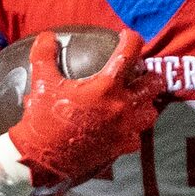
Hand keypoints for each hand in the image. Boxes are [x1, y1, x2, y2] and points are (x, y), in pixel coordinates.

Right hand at [4, 29, 166, 190]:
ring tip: (135, 98)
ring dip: (146, 102)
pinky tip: (123, 126)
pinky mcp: (121, 147)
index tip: (126, 36)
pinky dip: (134, 129)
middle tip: (138, 72)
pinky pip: (138, 136)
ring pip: (151, 111)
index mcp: (105, 86)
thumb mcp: (41, 82)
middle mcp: (122, 106)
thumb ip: (44, 55)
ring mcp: (125, 129)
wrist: (43, 159)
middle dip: (149, 74)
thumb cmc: (43, 118)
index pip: (129, 53)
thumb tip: (47, 36)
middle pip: (153, 83)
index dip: (131, 39)